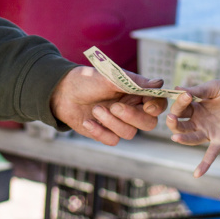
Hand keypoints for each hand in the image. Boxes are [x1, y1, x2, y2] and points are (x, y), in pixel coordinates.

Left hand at [49, 65, 167, 145]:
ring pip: (129, 133)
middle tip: (114, 107)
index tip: (148, 105)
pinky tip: (88, 121)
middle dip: (132, 117)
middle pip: (148, 123)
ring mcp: (118, 123)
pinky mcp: (105, 133)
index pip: (157, 103)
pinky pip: (112, 141)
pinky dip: (100, 132)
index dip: (157, 107)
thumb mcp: (109, 77)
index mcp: (135, 93)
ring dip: (111, 123)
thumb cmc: (86, 80)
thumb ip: (134, 82)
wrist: (60, 92)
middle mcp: (130, 109)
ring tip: (96, 109)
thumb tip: (159, 83)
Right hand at [167, 80, 219, 176]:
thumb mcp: (215, 87)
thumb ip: (198, 90)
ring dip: (182, 139)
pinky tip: (197, 174)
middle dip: (174, 122)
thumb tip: (177, 89)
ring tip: (175, 137)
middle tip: (172, 116)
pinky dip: (204, 164)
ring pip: (191, 138)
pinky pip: (211, 154)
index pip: (180, 108)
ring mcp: (210, 131)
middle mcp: (200, 121)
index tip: (185, 95)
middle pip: (180, 125)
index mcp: (196, 107)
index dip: (179, 103)